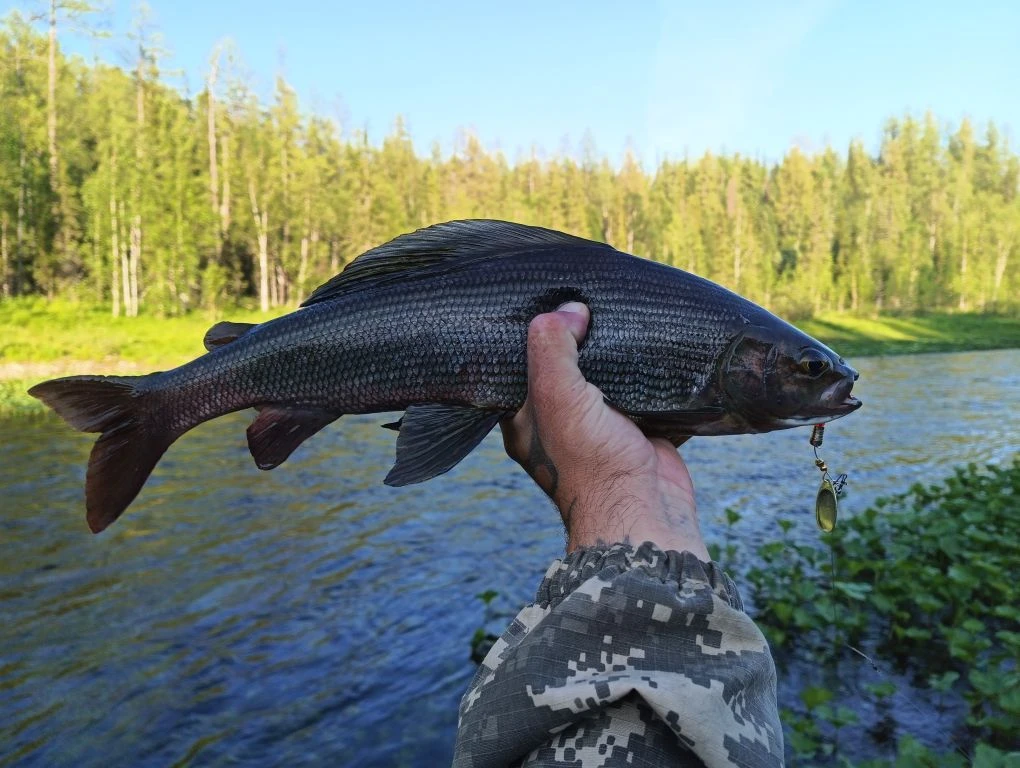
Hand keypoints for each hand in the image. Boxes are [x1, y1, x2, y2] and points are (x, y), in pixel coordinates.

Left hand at [501, 302, 708, 559]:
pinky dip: (651, 374)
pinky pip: (644, 394)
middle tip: (591, 297)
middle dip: (581, 338)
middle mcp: (560, 423)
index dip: (533, 334)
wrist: (645, 515)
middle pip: (567, 368)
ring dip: (618, 354)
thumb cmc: (592, 462)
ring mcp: (601, 428)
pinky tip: (654, 342)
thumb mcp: (557, 396)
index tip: (547, 298)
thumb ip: (553, 347)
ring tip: (623, 310)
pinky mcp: (639, 431)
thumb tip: (569, 309)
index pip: (521, 366)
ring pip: (607, 379)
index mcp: (526, 419)